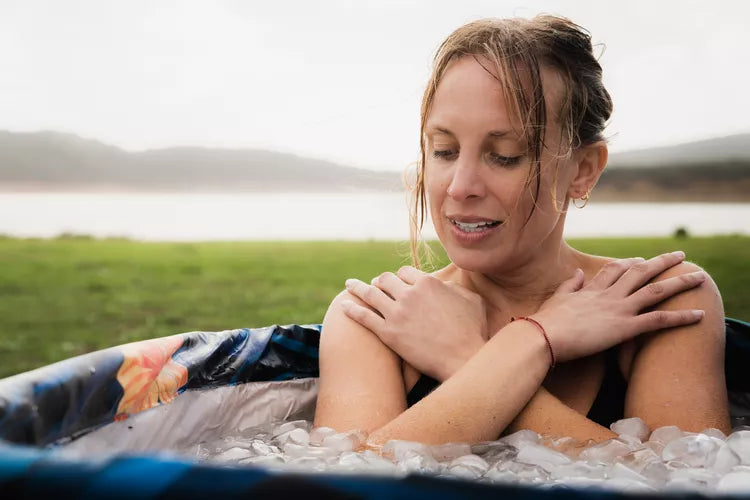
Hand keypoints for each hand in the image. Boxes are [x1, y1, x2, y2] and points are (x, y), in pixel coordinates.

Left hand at [341, 266, 486, 380]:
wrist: (463, 358)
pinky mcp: (388, 333)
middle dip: (380, 281)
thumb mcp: (471, 300)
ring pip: (371, 294)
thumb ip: (454, 287)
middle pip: (386, 279)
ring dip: (358, 288)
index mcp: (428, 282)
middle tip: (374, 284)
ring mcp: (396, 313)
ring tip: (350, 286)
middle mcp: (409, 294)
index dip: (400, 276)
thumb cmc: (472, 331)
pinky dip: (352, 310)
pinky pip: (364, 317)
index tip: (397, 281)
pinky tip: (343, 307)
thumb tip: (445, 284)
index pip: (405, 272)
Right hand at [533, 251, 705, 361]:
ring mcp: (619, 309)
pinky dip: (681, 317)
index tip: (641, 261)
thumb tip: (577, 272)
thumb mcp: (557, 298)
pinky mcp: (625, 327)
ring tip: (700, 277)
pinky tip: (699, 315)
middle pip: (641, 272)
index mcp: (592, 289)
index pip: (615, 270)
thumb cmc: (546, 321)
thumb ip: (570, 285)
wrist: (543, 336)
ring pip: (656, 291)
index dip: (630, 264)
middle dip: (662, 263)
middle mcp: (609, 295)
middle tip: (680, 255)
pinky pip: (659, 320)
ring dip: (680, 282)